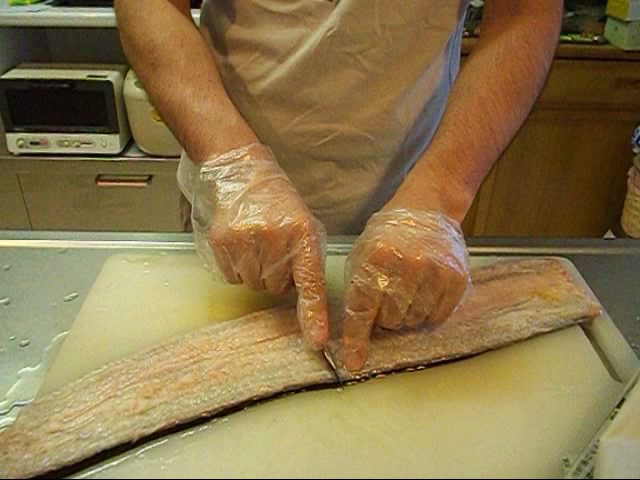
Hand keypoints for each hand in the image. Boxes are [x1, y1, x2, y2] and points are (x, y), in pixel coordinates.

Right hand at [187, 143, 328, 347]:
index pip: (310, 281)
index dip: (314, 314)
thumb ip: (306, 260)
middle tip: (273, 247)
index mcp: (302, 233)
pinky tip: (239, 243)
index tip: (316, 340)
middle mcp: (274, 239)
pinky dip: (236, 267)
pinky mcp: (220, 243)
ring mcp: (244, 241)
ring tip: (256, 242)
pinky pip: (232, 277)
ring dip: (256, 271)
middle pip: (277, 288)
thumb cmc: (276, 200)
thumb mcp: (304, 224)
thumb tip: (303, 298)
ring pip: (253, 285)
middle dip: (277, 275)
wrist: (239, 170)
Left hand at [341, 208, 470, 370]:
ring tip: (407, 288)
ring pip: (413, 321)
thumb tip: (358, 333)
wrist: (427, 209)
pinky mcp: (456, 279)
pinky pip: (437, 317)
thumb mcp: (363, 254)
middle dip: (384, 315)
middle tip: (388, 294)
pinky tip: (424, 291)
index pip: (363, 308)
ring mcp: (435, 272)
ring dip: (406, 314)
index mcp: (377, 257)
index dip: (357, 339)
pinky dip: (427, 312)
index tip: (354, 363)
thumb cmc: (389, 235)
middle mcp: (407, 265)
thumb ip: (359, 290)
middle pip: (390, 320)